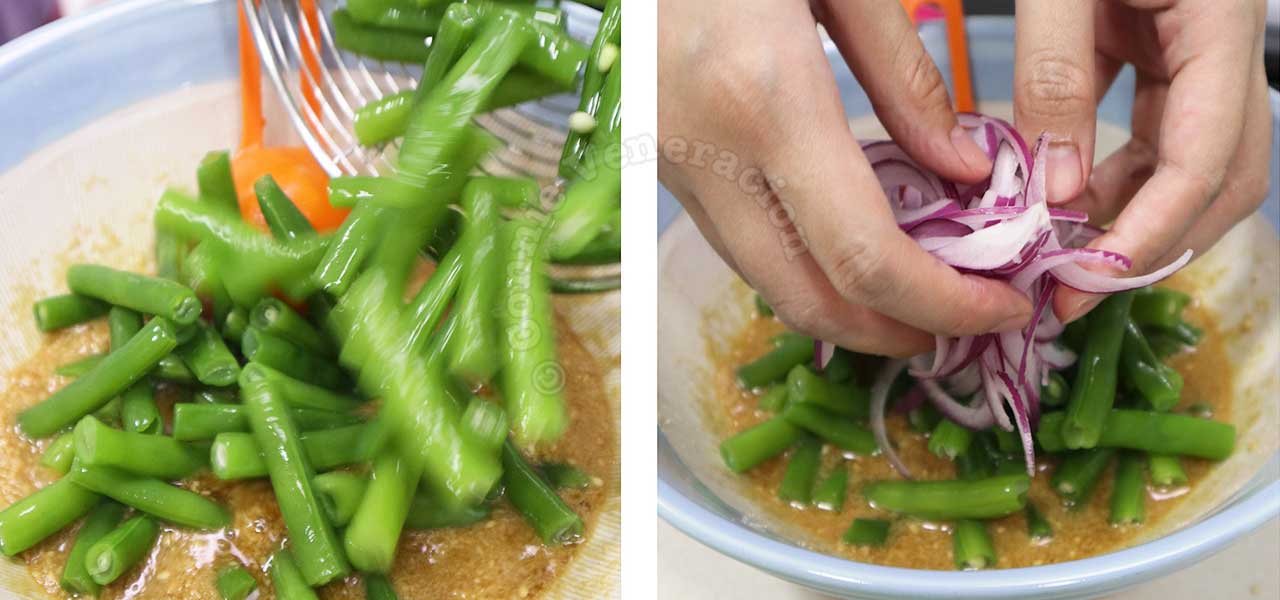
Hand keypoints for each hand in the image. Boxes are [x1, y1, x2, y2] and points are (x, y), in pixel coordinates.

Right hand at [658, 0, 1031, 356]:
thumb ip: (904, 80)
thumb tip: (964, 171)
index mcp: (765, 99)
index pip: (865, 256)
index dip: (945, 304)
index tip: (1004, 304)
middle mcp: (706, 153)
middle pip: (809, 298)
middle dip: (897, 332)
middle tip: (965, 326)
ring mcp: (669, 166)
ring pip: (765, 280)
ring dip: (848, 308)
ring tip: (921, 295)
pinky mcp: (657, 163)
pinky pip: (739, 241)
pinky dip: (802, 265)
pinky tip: (851, 246)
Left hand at [1010, 0, 1271, 321]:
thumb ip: (1055, 73)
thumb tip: (1055, 187)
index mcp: (1221, 22)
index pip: (1203, 160)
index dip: (1147, 234)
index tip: (1084, 283)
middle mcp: (1225, 45)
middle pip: (1221, 175)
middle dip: (1153, 242)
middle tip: (1073, 290)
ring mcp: (1196, 46)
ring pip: (1185, 157)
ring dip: (1127, 210)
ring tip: (1056, 250)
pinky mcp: (1158, 42)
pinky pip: (1149, 126)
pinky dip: (1108, 170)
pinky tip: (1057, 195)